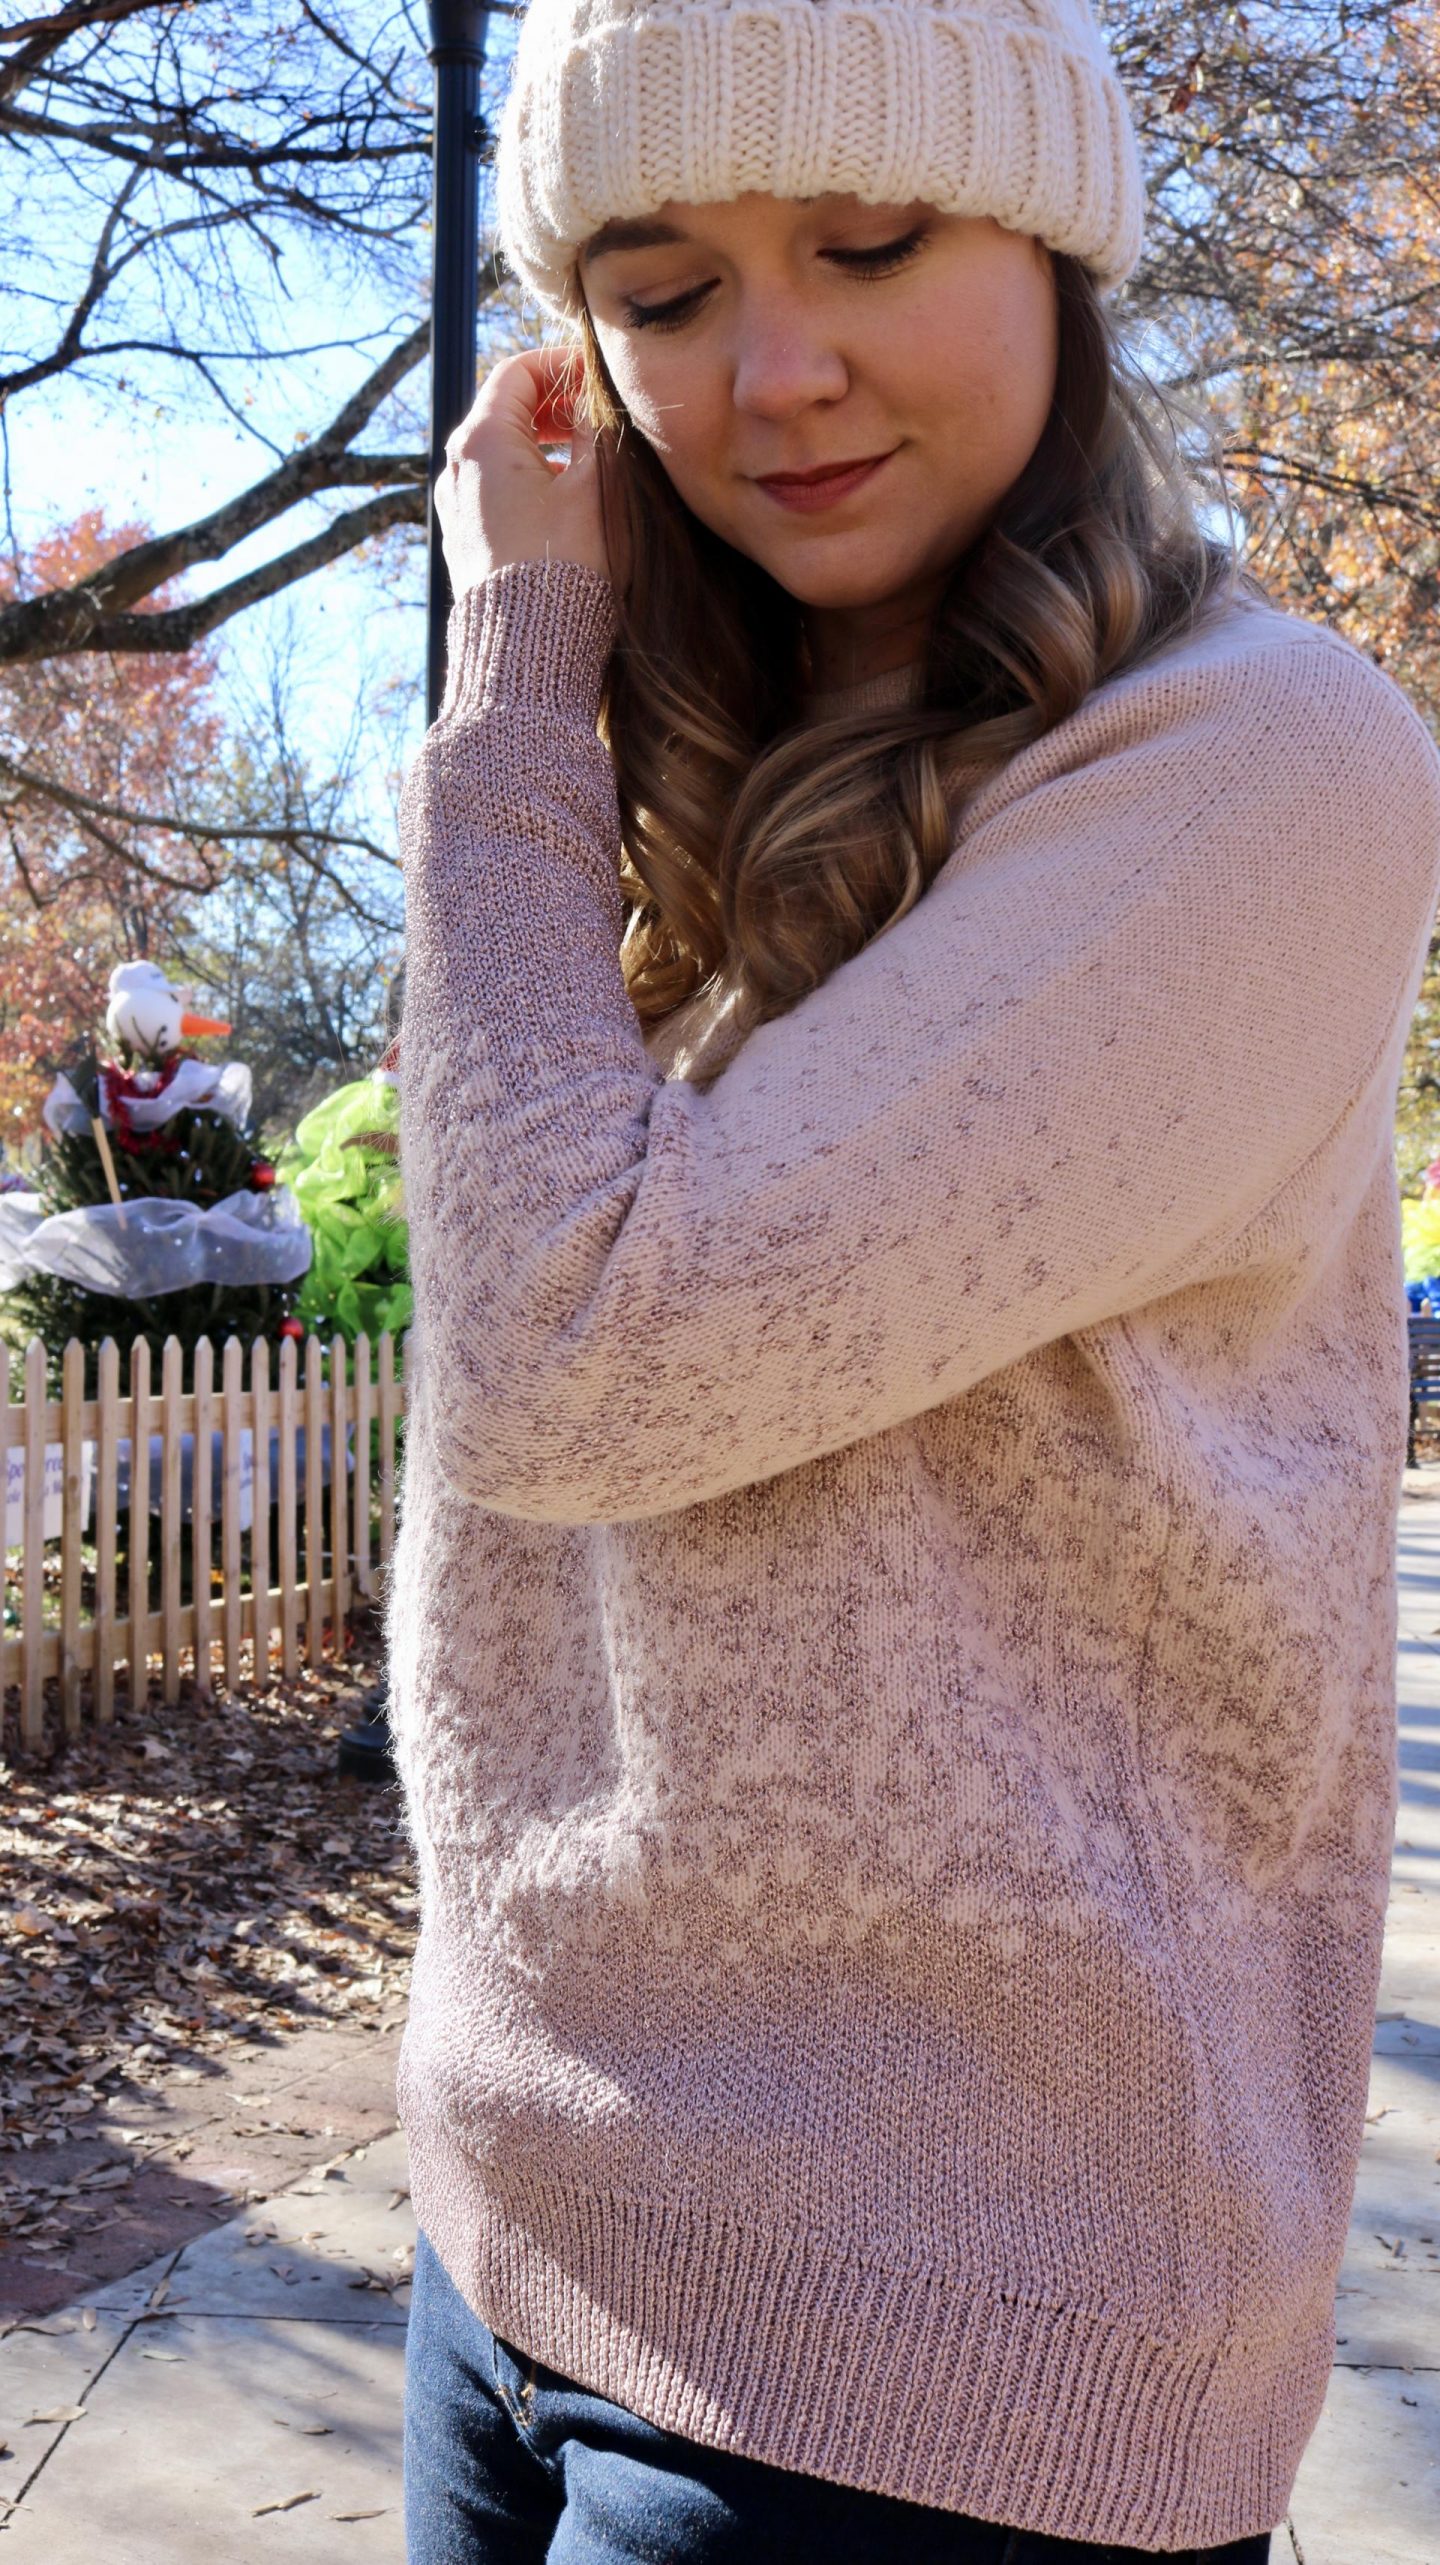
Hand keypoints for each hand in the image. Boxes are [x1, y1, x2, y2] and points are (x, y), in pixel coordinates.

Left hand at [434, 347, 612, 593]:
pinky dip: (526, 479)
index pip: (517, 373)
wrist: (531, 649)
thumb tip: (591, 406)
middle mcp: (456, 468)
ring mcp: (455, 508)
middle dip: (552, 405)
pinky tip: (562, 500)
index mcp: (482, 440)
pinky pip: (493, 491)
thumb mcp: (597, 485)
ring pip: (499, 453)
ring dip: (542, 444)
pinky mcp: (464, 542)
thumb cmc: (567, 565)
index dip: (560, 365)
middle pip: (503, 411)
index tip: (595, 375)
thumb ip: (595, 431)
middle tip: (595, 412)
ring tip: (585, 457)